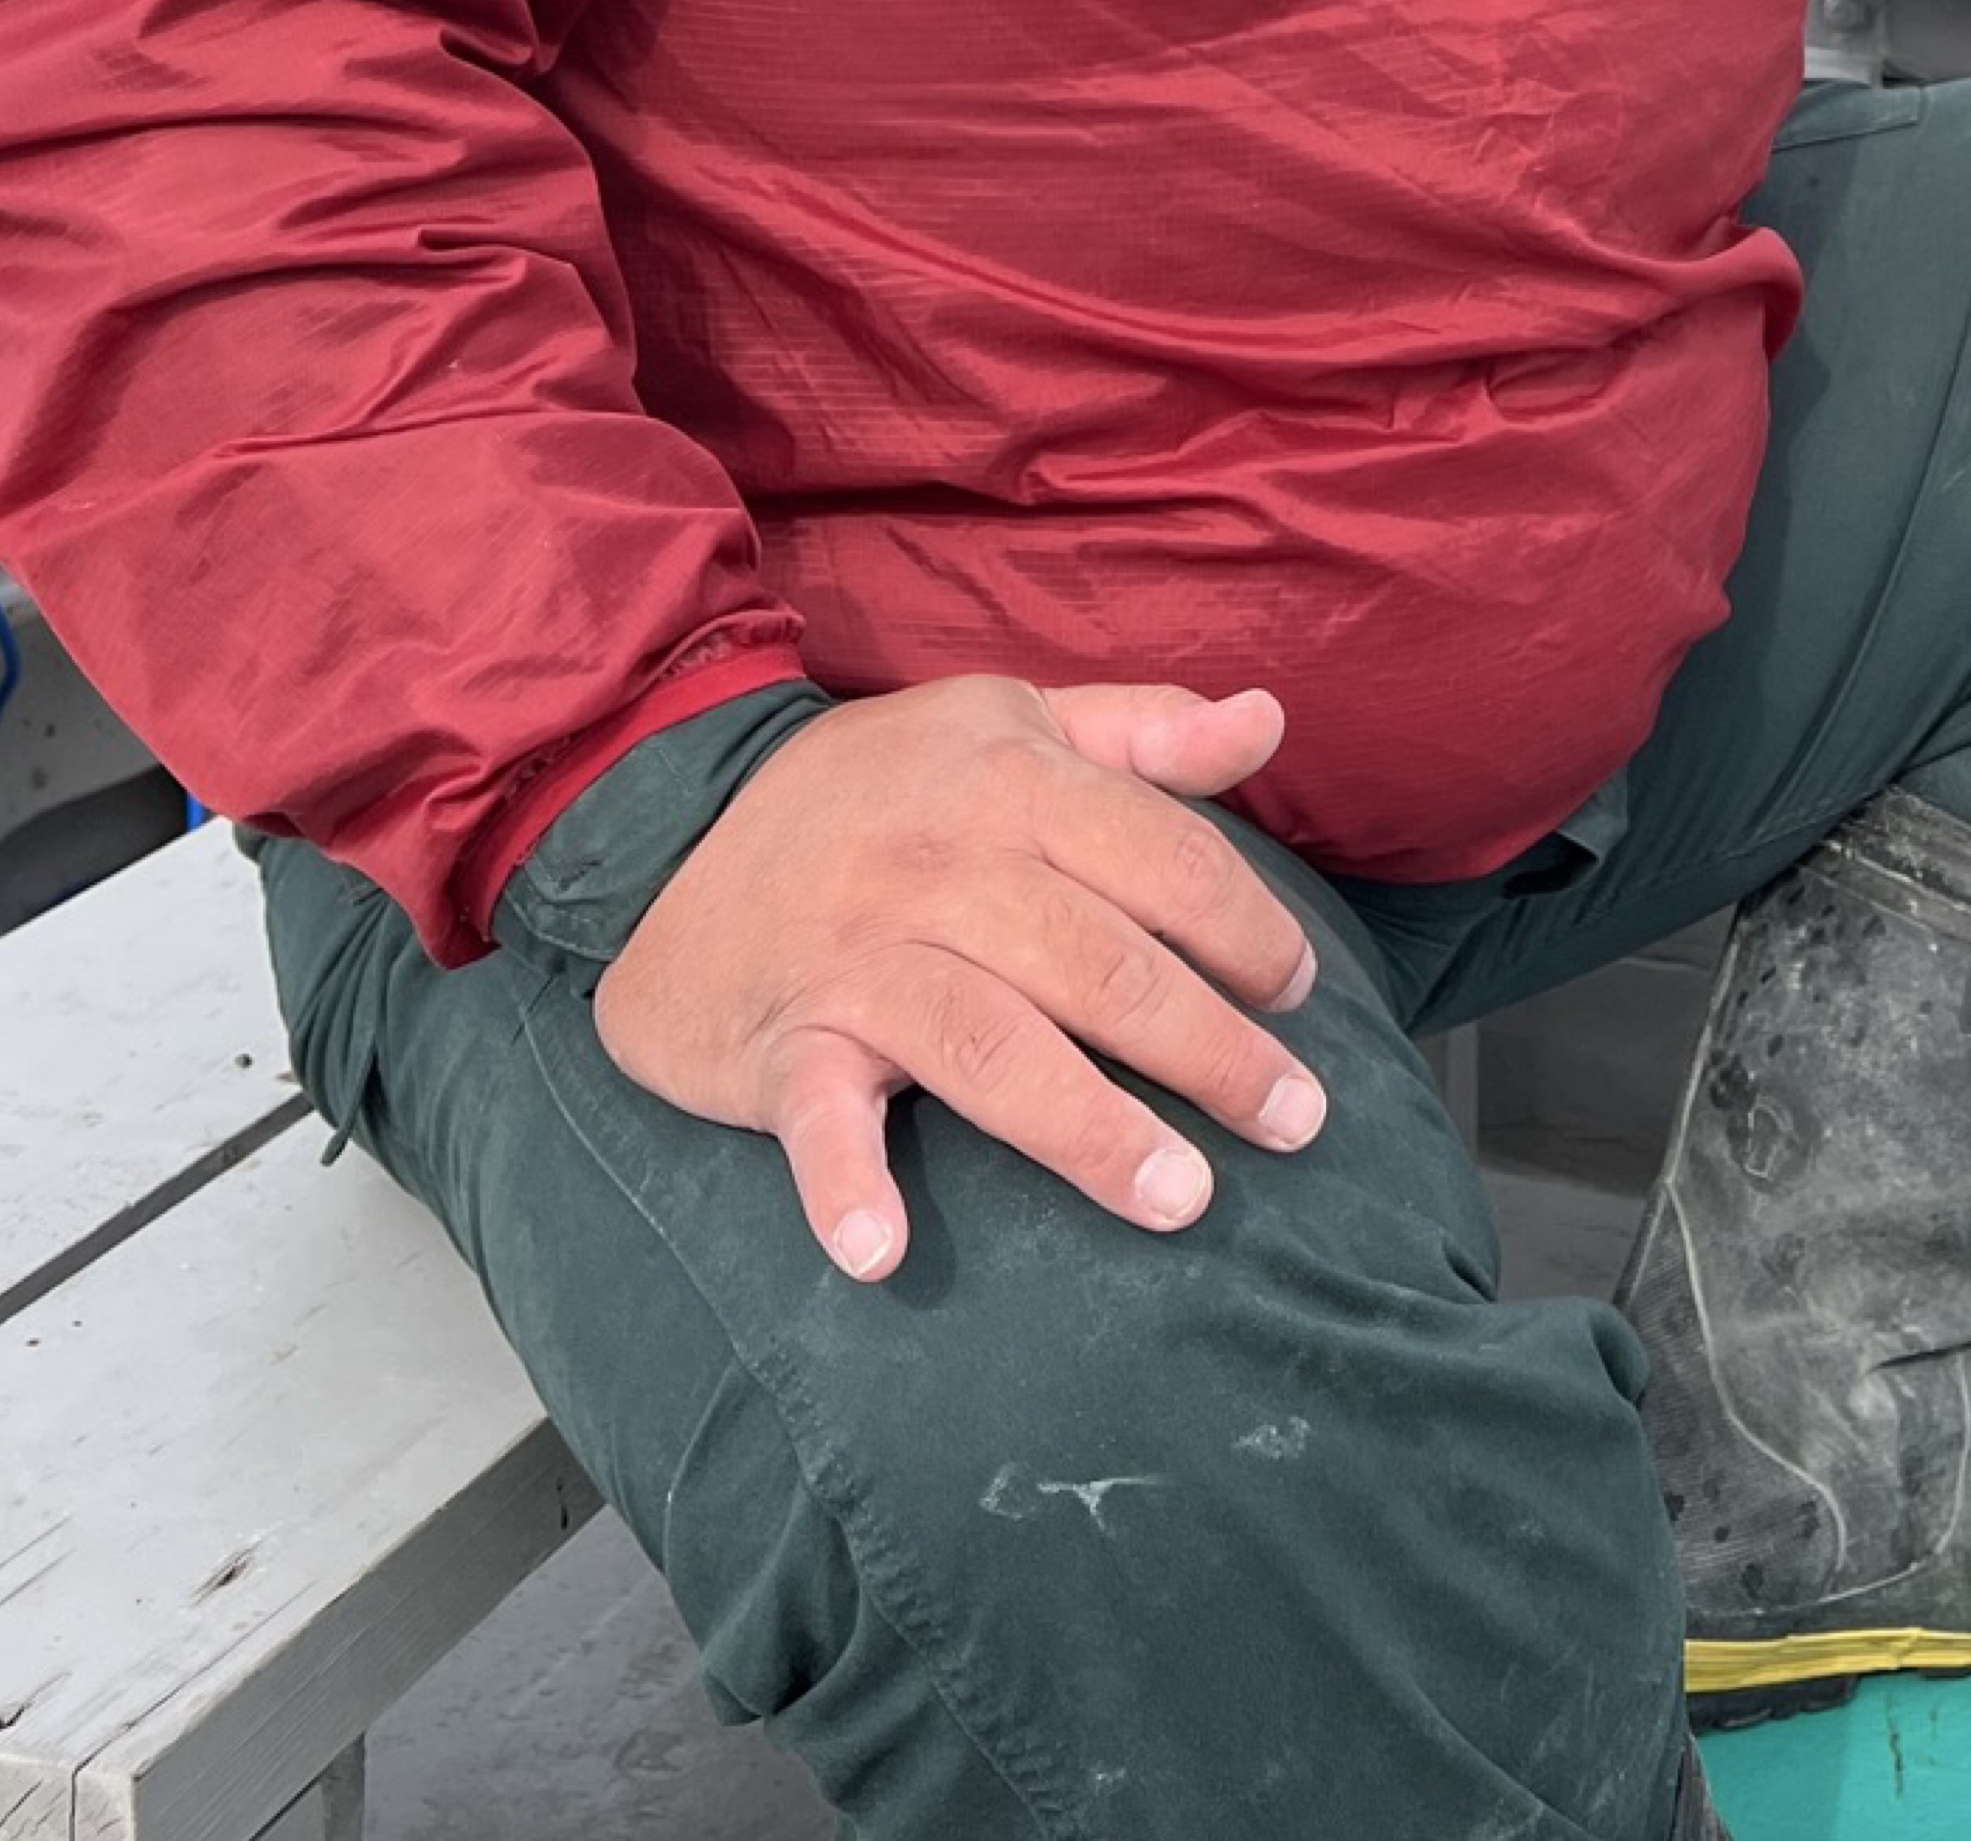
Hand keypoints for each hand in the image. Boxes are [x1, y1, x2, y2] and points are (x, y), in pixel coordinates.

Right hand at [590, 675, 1328, 1280]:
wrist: (669, 827)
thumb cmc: (882, 791)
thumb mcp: (1009, 726)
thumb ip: (1144, 732)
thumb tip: (1270, 718)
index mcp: (1012, 782)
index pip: (1163, 860)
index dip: (1248, 929)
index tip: (1301, 992)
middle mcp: (940, 865)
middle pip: (1101, 965)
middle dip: (1213, 1050)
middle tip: (1299, 1124)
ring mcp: (858, 957)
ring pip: (991, 1044)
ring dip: (1088, 1129)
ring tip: (1181, 1200)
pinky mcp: (782, 1041)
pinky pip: (817, 1117)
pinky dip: (844, 1184)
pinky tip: (882, 1253)